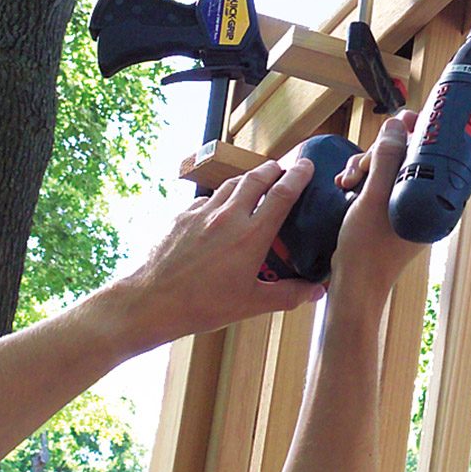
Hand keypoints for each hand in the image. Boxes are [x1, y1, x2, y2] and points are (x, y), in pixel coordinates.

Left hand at [120, 158, 326, 344]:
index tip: (306, 166)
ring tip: (255, 182)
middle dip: (271, 170)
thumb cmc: (203, 305)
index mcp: (251, 236)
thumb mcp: (252, 304)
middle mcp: (228, 217)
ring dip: (246, 180)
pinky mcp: (182, 217)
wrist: (153, 301)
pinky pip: (206, 200)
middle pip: (255, 179)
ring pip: (230, 185)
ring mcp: (202, 213)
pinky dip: (219, 199)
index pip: (281, 195)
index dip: (297, 176)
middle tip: (281, 169)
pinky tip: (220, 211)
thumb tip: (317, 291)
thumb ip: (288, 295)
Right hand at [331, 111, 426, 304]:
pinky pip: (380, 185)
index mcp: (434, 201)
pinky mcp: (390, 214)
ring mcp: (407, 210)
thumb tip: (399, 125)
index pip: (437, 155)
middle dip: (380, 154)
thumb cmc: (367, 250)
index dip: (421, 133)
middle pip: (409, 158)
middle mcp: (425, 204)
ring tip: (347, 180)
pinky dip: (363, 180)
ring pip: (390, 170)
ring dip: (367, 167)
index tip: (407, 119)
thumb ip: (386, 159)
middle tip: (361, 167)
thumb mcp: (374, 197)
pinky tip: (346, 185)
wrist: (353, 287)